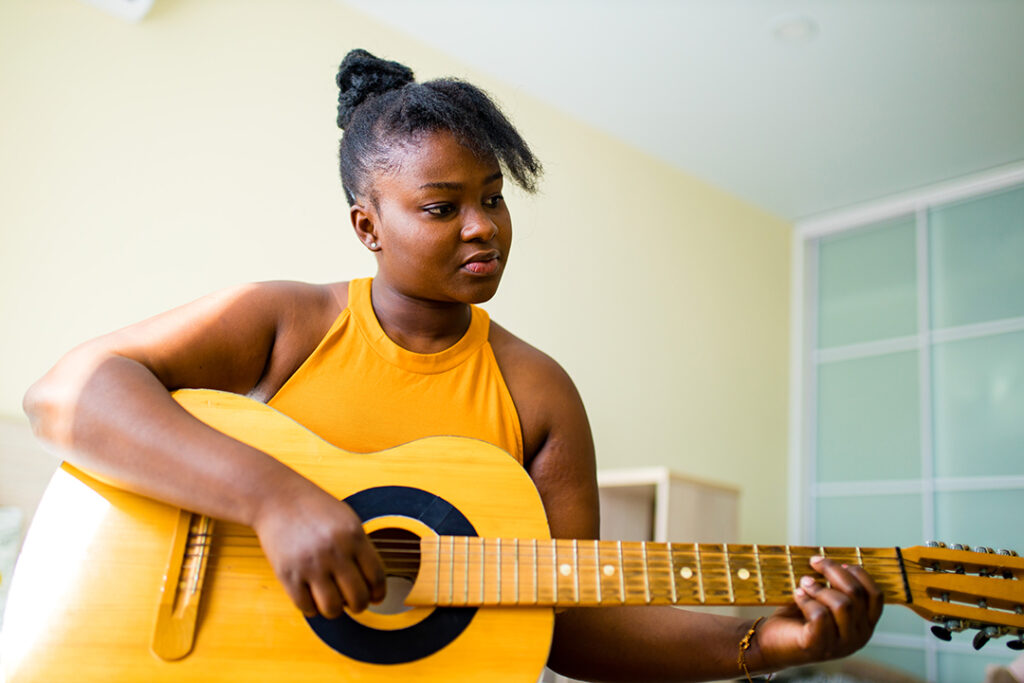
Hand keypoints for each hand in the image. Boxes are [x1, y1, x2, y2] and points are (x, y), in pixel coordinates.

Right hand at [252, 482, 385, 618]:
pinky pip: (305, 607)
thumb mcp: (347, 520)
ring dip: (335, 610)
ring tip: (332, 600)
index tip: (376, 597)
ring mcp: (310, 565)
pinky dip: (312, 608)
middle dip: (359, 605)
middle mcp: (334, 552)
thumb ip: (360, 548)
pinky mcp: (287, 574)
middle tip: (353, 602)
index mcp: (353, 536)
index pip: (376, 577)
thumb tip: (371, 583)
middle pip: (357, 597)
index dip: (379, 593)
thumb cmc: (314, 508)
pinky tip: (312, 597)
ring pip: (332, 608)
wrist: (277, 498)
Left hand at [753, 556, 883, 669]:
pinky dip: (807, 600)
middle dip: (833, 571)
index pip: (876, 595)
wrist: (772, 642)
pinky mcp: (819, 646)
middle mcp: (859, 637)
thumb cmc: (799, 617)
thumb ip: (835, 586)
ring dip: (819, 588)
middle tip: (814, 562)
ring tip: (804, 583)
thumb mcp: (824, 600)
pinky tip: (797, 595)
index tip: (839, 563)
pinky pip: (820, 615)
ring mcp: (841, 645)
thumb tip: (834, 561)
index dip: (859, 573)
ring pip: (842, 605)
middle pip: (856, 594)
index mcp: (864, 624)